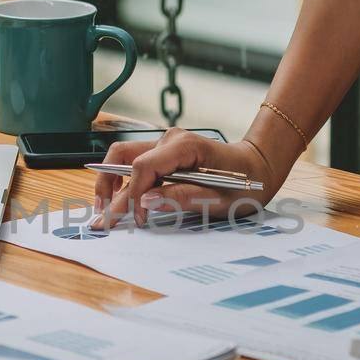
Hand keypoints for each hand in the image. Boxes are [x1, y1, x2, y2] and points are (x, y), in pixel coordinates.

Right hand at [91, 128, 279, 227]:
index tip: (135, 219)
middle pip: (122, 156)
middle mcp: (169, 139)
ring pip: (124, 157)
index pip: (142, 168)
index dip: (133, 195)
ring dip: (110, 181)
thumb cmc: (243, 183)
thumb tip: (147, 201)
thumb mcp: (219, 198)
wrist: (258, 166)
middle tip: (101, 215)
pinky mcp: (164, 152)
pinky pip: (136, 163)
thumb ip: (182, 197)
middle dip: (107, 185)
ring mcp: (165, 144)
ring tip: (104, 207)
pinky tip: (119, 199)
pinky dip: (124, 181)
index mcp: (184, 146)